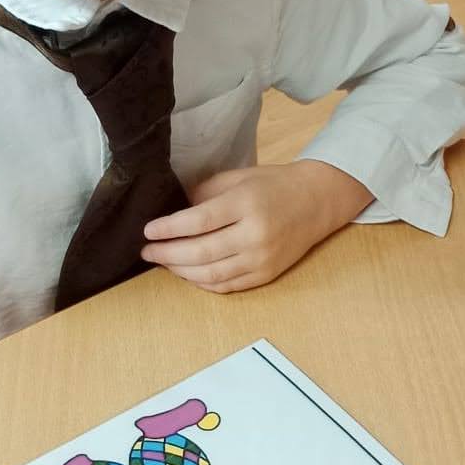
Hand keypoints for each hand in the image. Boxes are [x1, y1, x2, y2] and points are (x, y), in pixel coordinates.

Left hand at [142, 162, 371, 293]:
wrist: (317, 201)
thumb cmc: (274, 185)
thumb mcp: (238, 178)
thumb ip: (205, 194)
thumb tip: (172, 214)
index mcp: (246, 204)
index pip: (198, 221)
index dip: (168, 229)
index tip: (148, 231)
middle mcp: (255, 234)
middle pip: (201, 252)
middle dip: (167, 254)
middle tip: (147, 251)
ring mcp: (262, 258)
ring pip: (211, 274)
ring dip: (180, 271)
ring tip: (163, 263)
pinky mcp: (267, 274)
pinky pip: (228, 286)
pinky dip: (203, 283)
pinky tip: (188, 274)